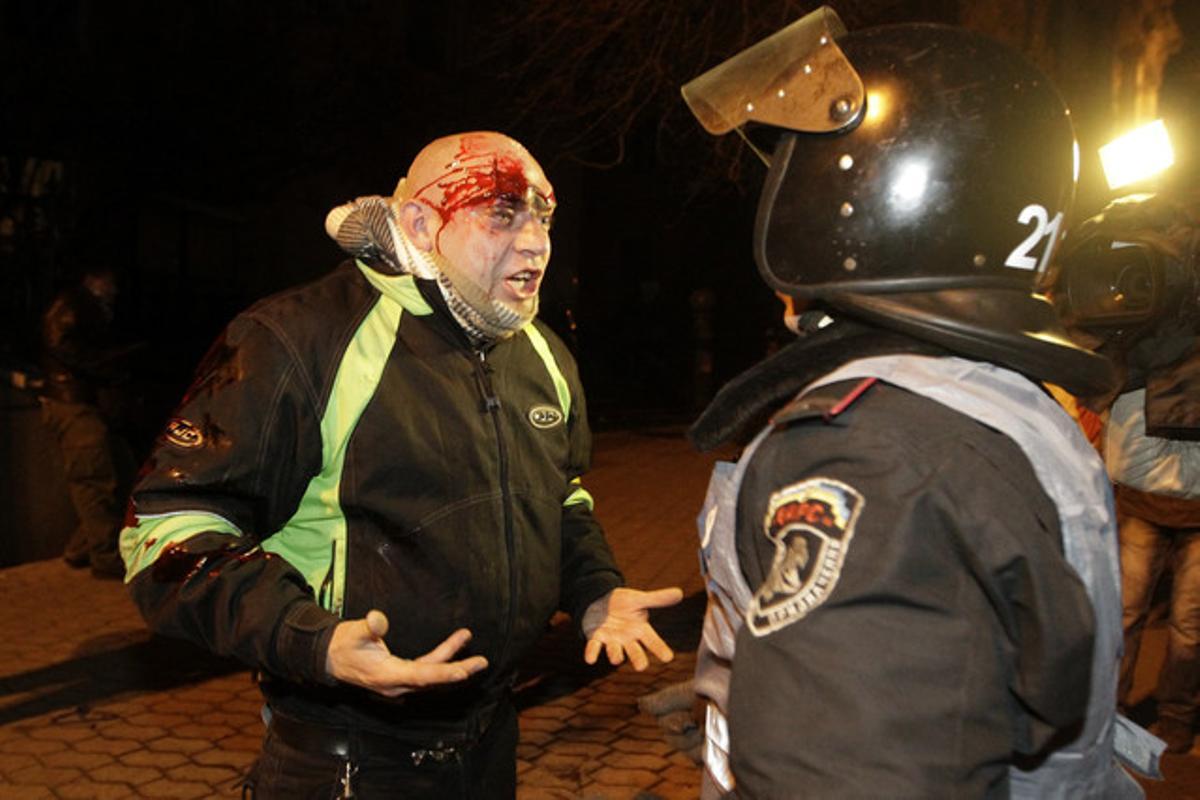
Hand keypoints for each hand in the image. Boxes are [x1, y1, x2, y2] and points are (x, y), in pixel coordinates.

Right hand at [324, 610, 487, 696]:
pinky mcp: (399, 676)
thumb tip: (378, 619)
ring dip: (451, 662)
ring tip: (468, 642)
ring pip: (430, 674)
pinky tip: (452, 647)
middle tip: (481, 662)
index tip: (464, 671)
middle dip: (458, 670)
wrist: (328, 659)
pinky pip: (424, 670)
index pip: (421, 675)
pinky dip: (439, 660)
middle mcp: (396, 683)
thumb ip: (369, 627)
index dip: (443, 673)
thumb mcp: (353, 633)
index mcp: (387, 675)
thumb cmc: (342, 645)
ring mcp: (398, 682)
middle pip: (432, 679)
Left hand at [582, 586, 683, 670]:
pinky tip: (590, 659)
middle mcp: (627, 639)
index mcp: (640, 630)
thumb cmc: (622, 603)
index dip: (660, 648)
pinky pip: (594, 647)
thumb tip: (680, 592)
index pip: (653, 641)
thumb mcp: (639, 599)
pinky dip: (592, 652)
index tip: (668, 657)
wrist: (600, 601)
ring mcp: (612, 640)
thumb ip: (658, 599)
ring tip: (616, 658)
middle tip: (641, 666)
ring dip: (615, 655)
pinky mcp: (596, 638)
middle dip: (638, 659)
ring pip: (615, 652)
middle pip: (635, 652)